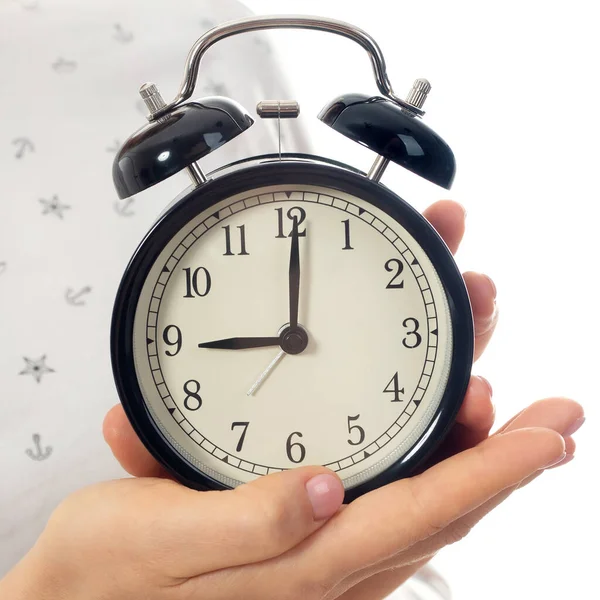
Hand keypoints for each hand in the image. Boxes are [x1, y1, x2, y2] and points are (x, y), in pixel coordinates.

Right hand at [98, 200, 521, 599]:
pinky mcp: (301, 521)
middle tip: (538, 389)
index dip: (497, 469)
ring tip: (489, 366)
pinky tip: (437, 414)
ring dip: (466, 429)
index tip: (551, 430)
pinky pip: (389, 483)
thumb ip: (246, 521)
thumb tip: (323, 492)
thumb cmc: (111, 573)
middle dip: (497, 435)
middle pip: (441, 492)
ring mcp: (321, 540)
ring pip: (422, 484)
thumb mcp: (160, 537)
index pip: (427, 511)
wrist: (81, 593)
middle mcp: (328, 554)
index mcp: (303, 562)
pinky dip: (427, 445)